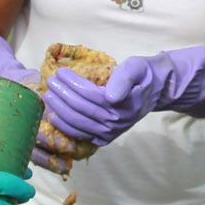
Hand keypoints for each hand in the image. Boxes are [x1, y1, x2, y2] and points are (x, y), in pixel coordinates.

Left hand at [42, 46, 204, 146]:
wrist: (156, 89)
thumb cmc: (143, 74)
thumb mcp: (136, 67)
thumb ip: (124, 78)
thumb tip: (110, 96)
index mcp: (124, 105)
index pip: (91, 96)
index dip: (73, 84)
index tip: (60, 72)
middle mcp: (117, 123)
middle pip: (82, 110)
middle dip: (62, 96)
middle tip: (49, 83)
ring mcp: (112, 133)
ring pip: (79, 124)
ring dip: (60, 111)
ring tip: (49, 97)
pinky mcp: (107, 138)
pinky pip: (82, 135)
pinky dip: (67, 128)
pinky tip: (55, 117)